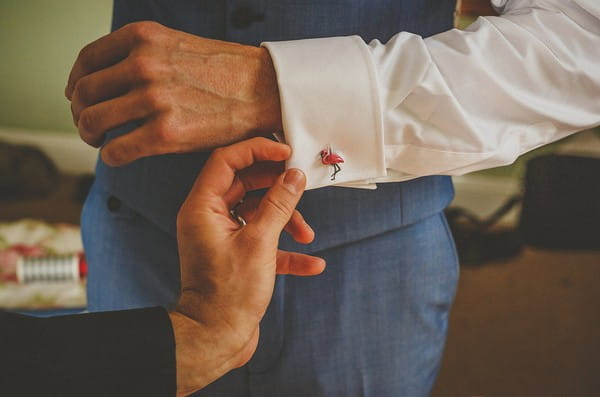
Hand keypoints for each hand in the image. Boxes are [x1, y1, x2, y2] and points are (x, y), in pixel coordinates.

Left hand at [65, 21, 281, 165]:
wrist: (265, 90)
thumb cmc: (226, 70)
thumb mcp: (177, 44)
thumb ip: (142, 54)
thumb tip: (110, 78)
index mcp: (143, 38)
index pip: (87, 61)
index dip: (77, 82)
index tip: (80, 96)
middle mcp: (143, 65)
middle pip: (84, 93)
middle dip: (81, 112)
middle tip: (90, 123)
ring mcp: (154, 100)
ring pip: (93, 121)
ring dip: (90, 135)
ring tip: (101, 140)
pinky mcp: (167, 133)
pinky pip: (116, 150)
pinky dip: (111, 155)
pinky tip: (119, 154)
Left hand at [169, 138, 324, 394]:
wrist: (216, 340)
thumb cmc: (229, 294)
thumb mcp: (260, 242)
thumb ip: (279, 204)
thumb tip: (294, 175)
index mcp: (202, 208)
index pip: (227, 161)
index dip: (257, 150)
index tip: (286, 151)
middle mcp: (209, 218)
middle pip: (245, 184)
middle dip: (276, 185)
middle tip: (301, 183)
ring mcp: (222, 238)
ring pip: (257, 213)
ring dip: (285, 219)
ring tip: (307, 234)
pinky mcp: (236, 257)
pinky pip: (262, 242)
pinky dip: (285, 249)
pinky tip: (311, 263)